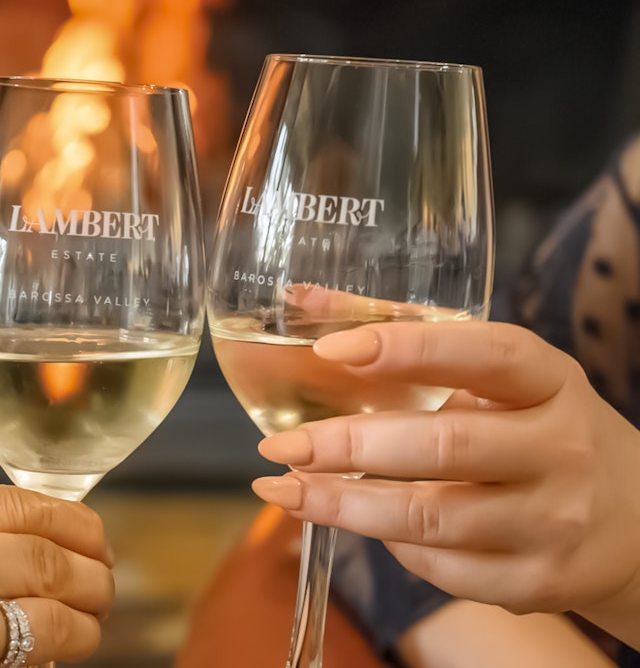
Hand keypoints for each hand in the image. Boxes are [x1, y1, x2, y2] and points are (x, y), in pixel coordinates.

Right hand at [0, 478, 114, 667]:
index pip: (19, 500)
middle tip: (102, 591)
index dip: (74, 524)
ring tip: (86, 629)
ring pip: (48, 603)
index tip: (94, 543)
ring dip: (83, 621)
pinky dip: (52, 659)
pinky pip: (28, 656)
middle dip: (91, 574)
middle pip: (43, 549)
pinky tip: (52, 661)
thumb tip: (39, 542)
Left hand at [249, 321, 639, 649]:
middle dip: (348, 446)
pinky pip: (443, 569)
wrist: (633, 523)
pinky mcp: (538, 581)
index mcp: (550, 382)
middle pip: (444, 445)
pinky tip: (359, 525)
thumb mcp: (495, 375)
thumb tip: (300, 300)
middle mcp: (561, 449)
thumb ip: (402, 331)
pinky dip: (391, 548)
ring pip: (432, 519)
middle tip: (279, 444)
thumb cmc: (537, 428)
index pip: (486, 354)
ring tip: (284, 490)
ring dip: (345, 506)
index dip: (408, 349)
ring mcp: (554, 521)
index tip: (330, 350)